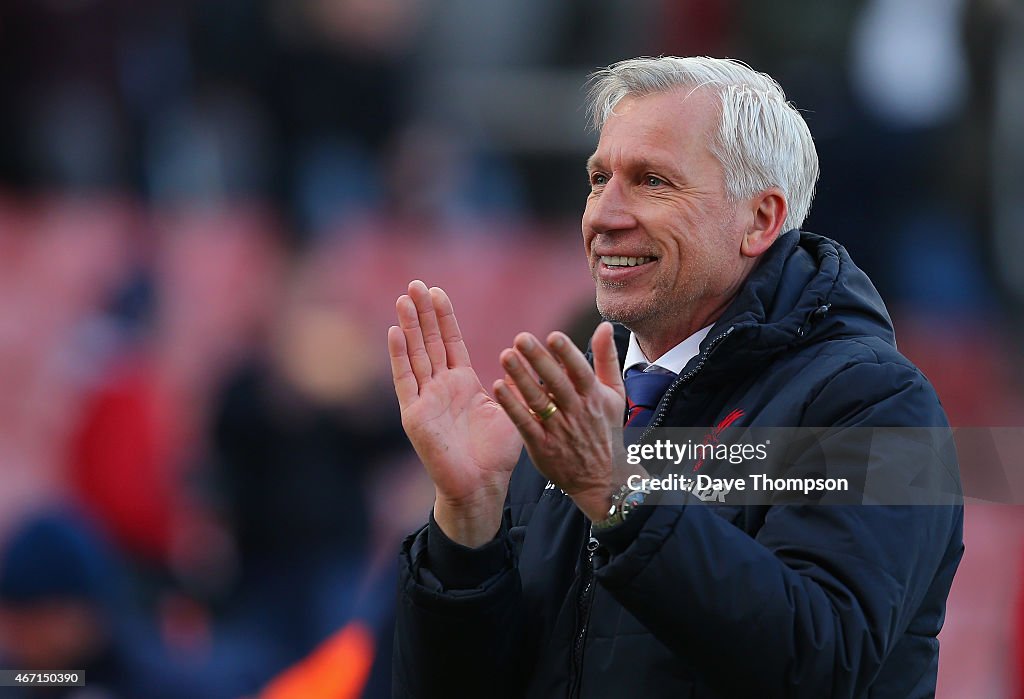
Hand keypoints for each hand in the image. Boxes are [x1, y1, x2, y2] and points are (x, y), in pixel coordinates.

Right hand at [388, 281, 522, 546]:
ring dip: (409, 326)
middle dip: (423, 313)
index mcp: (463, 383)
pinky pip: (405, 380)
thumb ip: (517, 381)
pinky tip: (395, 332)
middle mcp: (440, 387)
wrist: (482, 486)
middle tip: (414, 283)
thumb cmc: (497, 454)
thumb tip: (531, 357)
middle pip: (429, 342)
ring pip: (415, 354)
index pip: (450, 342)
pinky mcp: (414, 415)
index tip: (437, 291)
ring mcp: (425, 399)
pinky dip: (399, 356)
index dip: (443, 317)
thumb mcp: (512, 408)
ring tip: (403, 298)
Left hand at [492, 322, 637, 521]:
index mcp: (594, 397)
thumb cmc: (606, 430)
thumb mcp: (615, 394)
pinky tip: (499, 388)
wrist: (602, 479)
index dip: (567, 354)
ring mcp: (559, 430)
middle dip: (539, 360)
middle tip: (521, 338)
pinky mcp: (542, 447)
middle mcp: (577, 412)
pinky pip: (525, 424)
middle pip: (556, 383)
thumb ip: (607, 359)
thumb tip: (604, 326)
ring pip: (538, 401)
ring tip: (506, 356)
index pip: (580, 371)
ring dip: (521, 378)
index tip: (553, 336)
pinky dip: (512, 407)